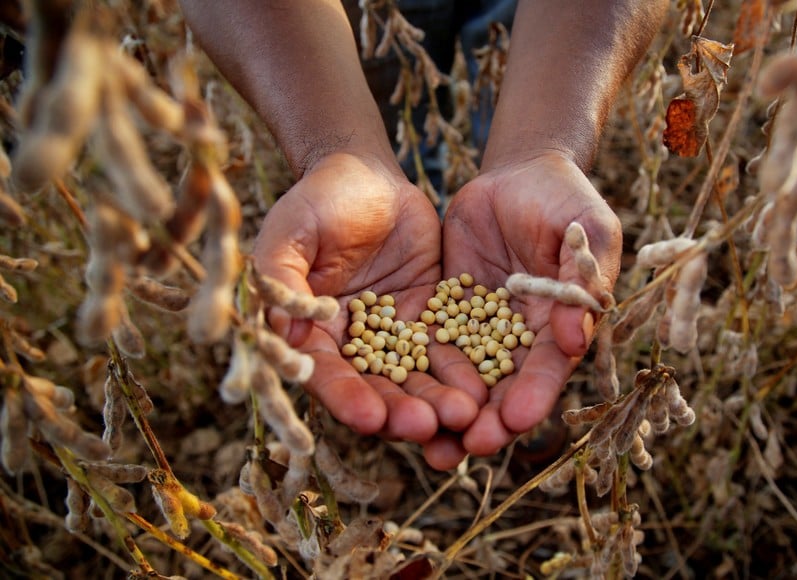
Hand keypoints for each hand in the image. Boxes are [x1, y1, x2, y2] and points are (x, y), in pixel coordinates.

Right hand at [253, 153, 479, 468]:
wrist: (367, 175)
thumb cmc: (317, 201)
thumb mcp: (290, 236)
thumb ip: (282, 282)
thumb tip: (287, 336)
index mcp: (309, 335)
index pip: (326, 376)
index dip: (347, 398)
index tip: (370, 419)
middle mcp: (351, 346)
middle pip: (376, 389)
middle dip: (400, 411)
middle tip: (427, 427)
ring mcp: (393, 336)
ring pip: (415, 378)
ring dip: (436, 401)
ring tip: (463, 415)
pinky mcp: (428, 320)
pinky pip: (446, 350)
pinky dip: (462, 371)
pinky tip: (483, 388)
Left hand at [442, 152, 621, 455]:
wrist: (518, 175)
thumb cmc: (564, 201)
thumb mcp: (586, 231)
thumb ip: (583, 277)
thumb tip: (575, 338)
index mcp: (559, 326)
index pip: (546, 369)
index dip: (533, 395)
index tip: (516, 420)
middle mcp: (518, 339)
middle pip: (502, 389)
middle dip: (486, 420)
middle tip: (465, 447)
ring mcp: (477, 328)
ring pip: (461, 378)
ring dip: (447, 412)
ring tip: (430, 447)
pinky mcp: (443, 311)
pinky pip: (426, 345)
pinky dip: (413, 372)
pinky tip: (393, 396)